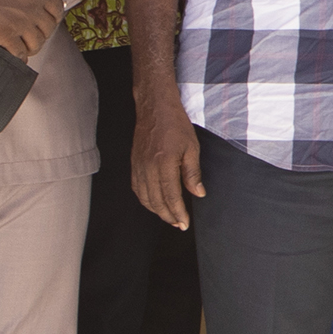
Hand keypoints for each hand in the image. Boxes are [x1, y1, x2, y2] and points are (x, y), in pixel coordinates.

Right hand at [0, 0, 65, 59]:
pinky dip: (19, 57)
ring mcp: (21, 25)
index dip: (53, 17)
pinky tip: (15, 57)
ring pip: (36, 43)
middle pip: (48, 29)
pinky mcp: (6, 36)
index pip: (57, 10)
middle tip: (32, 35)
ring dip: (32, 46)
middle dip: (42, 33)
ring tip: (24, 47)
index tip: (46, 20)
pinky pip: (19, 53)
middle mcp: (34, 10)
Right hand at [132, 104, 203, 229]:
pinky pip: (137, 188)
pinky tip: (153, 203)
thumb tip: (198, 193)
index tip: (184, 223)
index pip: (171, 196)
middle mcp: (148, 168)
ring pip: (144, 197)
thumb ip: (193, 173)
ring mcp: (138, 167)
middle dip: (168, 216)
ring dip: (156, 211)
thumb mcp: (192, 147)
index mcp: (164, 164)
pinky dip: (145, 200)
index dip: (178, 213)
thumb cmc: (175, 125)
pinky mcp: (134, 164)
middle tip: (178, 225)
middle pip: (156, 201)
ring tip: (169, 217)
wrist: (155, 108)